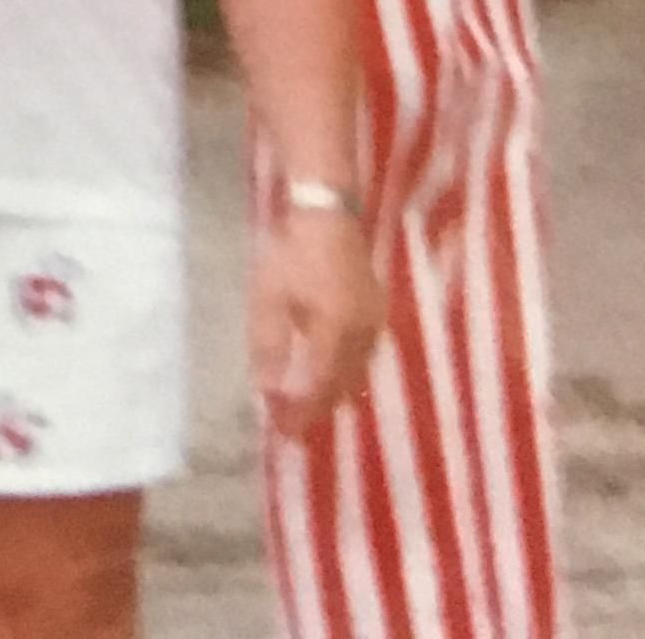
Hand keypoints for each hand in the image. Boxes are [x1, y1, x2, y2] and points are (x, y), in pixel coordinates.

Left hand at [251, 207, 384, 437]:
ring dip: (333, 394)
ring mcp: (375, 323)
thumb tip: (267, 391)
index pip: (321, 389)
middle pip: (343, 388)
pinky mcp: (377, 312)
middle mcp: (363, 335)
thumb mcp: (269, 297)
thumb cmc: (293, 252)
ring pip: (357, 375)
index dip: (303, 414)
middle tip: (293, 425)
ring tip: (307, 405)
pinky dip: (345, 374)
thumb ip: (269, 347)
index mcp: (336, 332)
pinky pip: (363, 357)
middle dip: (318, 410)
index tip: (284, 431)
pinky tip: (326, 374)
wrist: (327, 212)